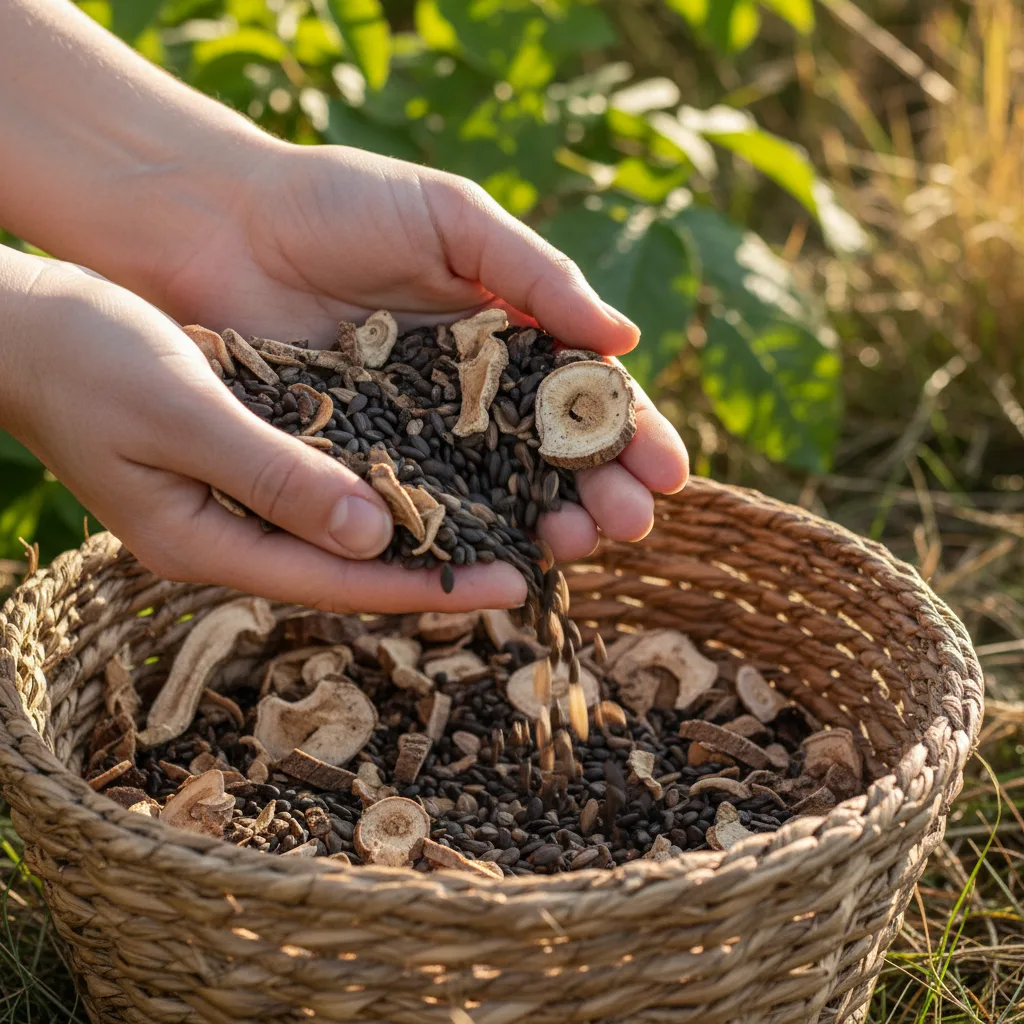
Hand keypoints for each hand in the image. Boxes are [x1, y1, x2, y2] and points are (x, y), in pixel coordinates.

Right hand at [0, 251, 525, 612]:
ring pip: (357, 525)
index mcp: (214, 543)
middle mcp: (240, 534)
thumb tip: (372, 535)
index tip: (514, 582)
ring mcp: (245, 500)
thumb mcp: (180, 412)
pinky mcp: (253, 459)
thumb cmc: (86, 361)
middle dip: (450, 562)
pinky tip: (449, 457)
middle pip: (362, 565)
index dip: (430, 585)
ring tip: (515, 508)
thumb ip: (273, 475)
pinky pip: (339, 478)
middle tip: (540, 551)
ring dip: (433, 518)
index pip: (344, 582)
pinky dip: (395, 474)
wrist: (27, 330)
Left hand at [157, 143, 688, 562]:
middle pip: (551, 461)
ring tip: (574, 545)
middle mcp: (472, 398)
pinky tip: (494, 558)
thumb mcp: (453, 220)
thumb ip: (537, 276)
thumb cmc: (341, 207)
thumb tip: (627, 338)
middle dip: (599, 494)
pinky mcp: (361, 468)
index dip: (632, 436)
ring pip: (495, 498)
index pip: (585, 398)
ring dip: (543, 526)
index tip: (668, 473)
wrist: (221, 227)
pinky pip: (418, 510)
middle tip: (625, 523)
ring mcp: (419, 438)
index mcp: (508, 338)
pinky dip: (458, 538)